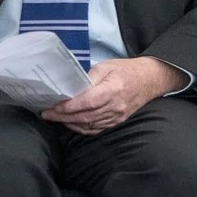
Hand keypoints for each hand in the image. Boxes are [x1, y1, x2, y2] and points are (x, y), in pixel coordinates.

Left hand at [41, 56, 183, 134]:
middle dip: (62, 116)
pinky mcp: (118, 122)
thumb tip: (71, 89)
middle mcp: (115, 106)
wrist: (150, 80)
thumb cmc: (126, 70)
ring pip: (89, 125)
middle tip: (46, 114)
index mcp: (112, 90)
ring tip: (55, 118)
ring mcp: (117, 117)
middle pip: (84, 116)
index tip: (51, 107)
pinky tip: (71, 123)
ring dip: (70, 123)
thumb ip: (88, 78)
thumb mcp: (105, 66)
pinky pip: (96, 129)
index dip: (67, 107)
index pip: (86, 102)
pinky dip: (81, 128)